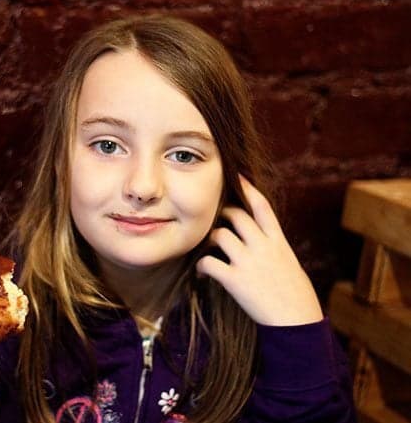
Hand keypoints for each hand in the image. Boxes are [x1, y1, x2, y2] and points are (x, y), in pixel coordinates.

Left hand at [196, 175, 322, 325]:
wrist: (297, 323)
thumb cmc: (296, 297)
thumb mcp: (290, 264)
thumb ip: (274, 248)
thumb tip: (261, 239)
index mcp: (279, 242)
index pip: (262, 206)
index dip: (248, 188)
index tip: (236, 175)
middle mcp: (263, 247)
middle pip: (236, 215)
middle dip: (221, 214)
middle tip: (215, 222)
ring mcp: (248, 262)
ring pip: (219, 235)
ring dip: (209, 240)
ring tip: (207, 250)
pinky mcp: (235, 280)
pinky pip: (208, 263)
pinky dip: (201, 266)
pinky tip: (202, 273)